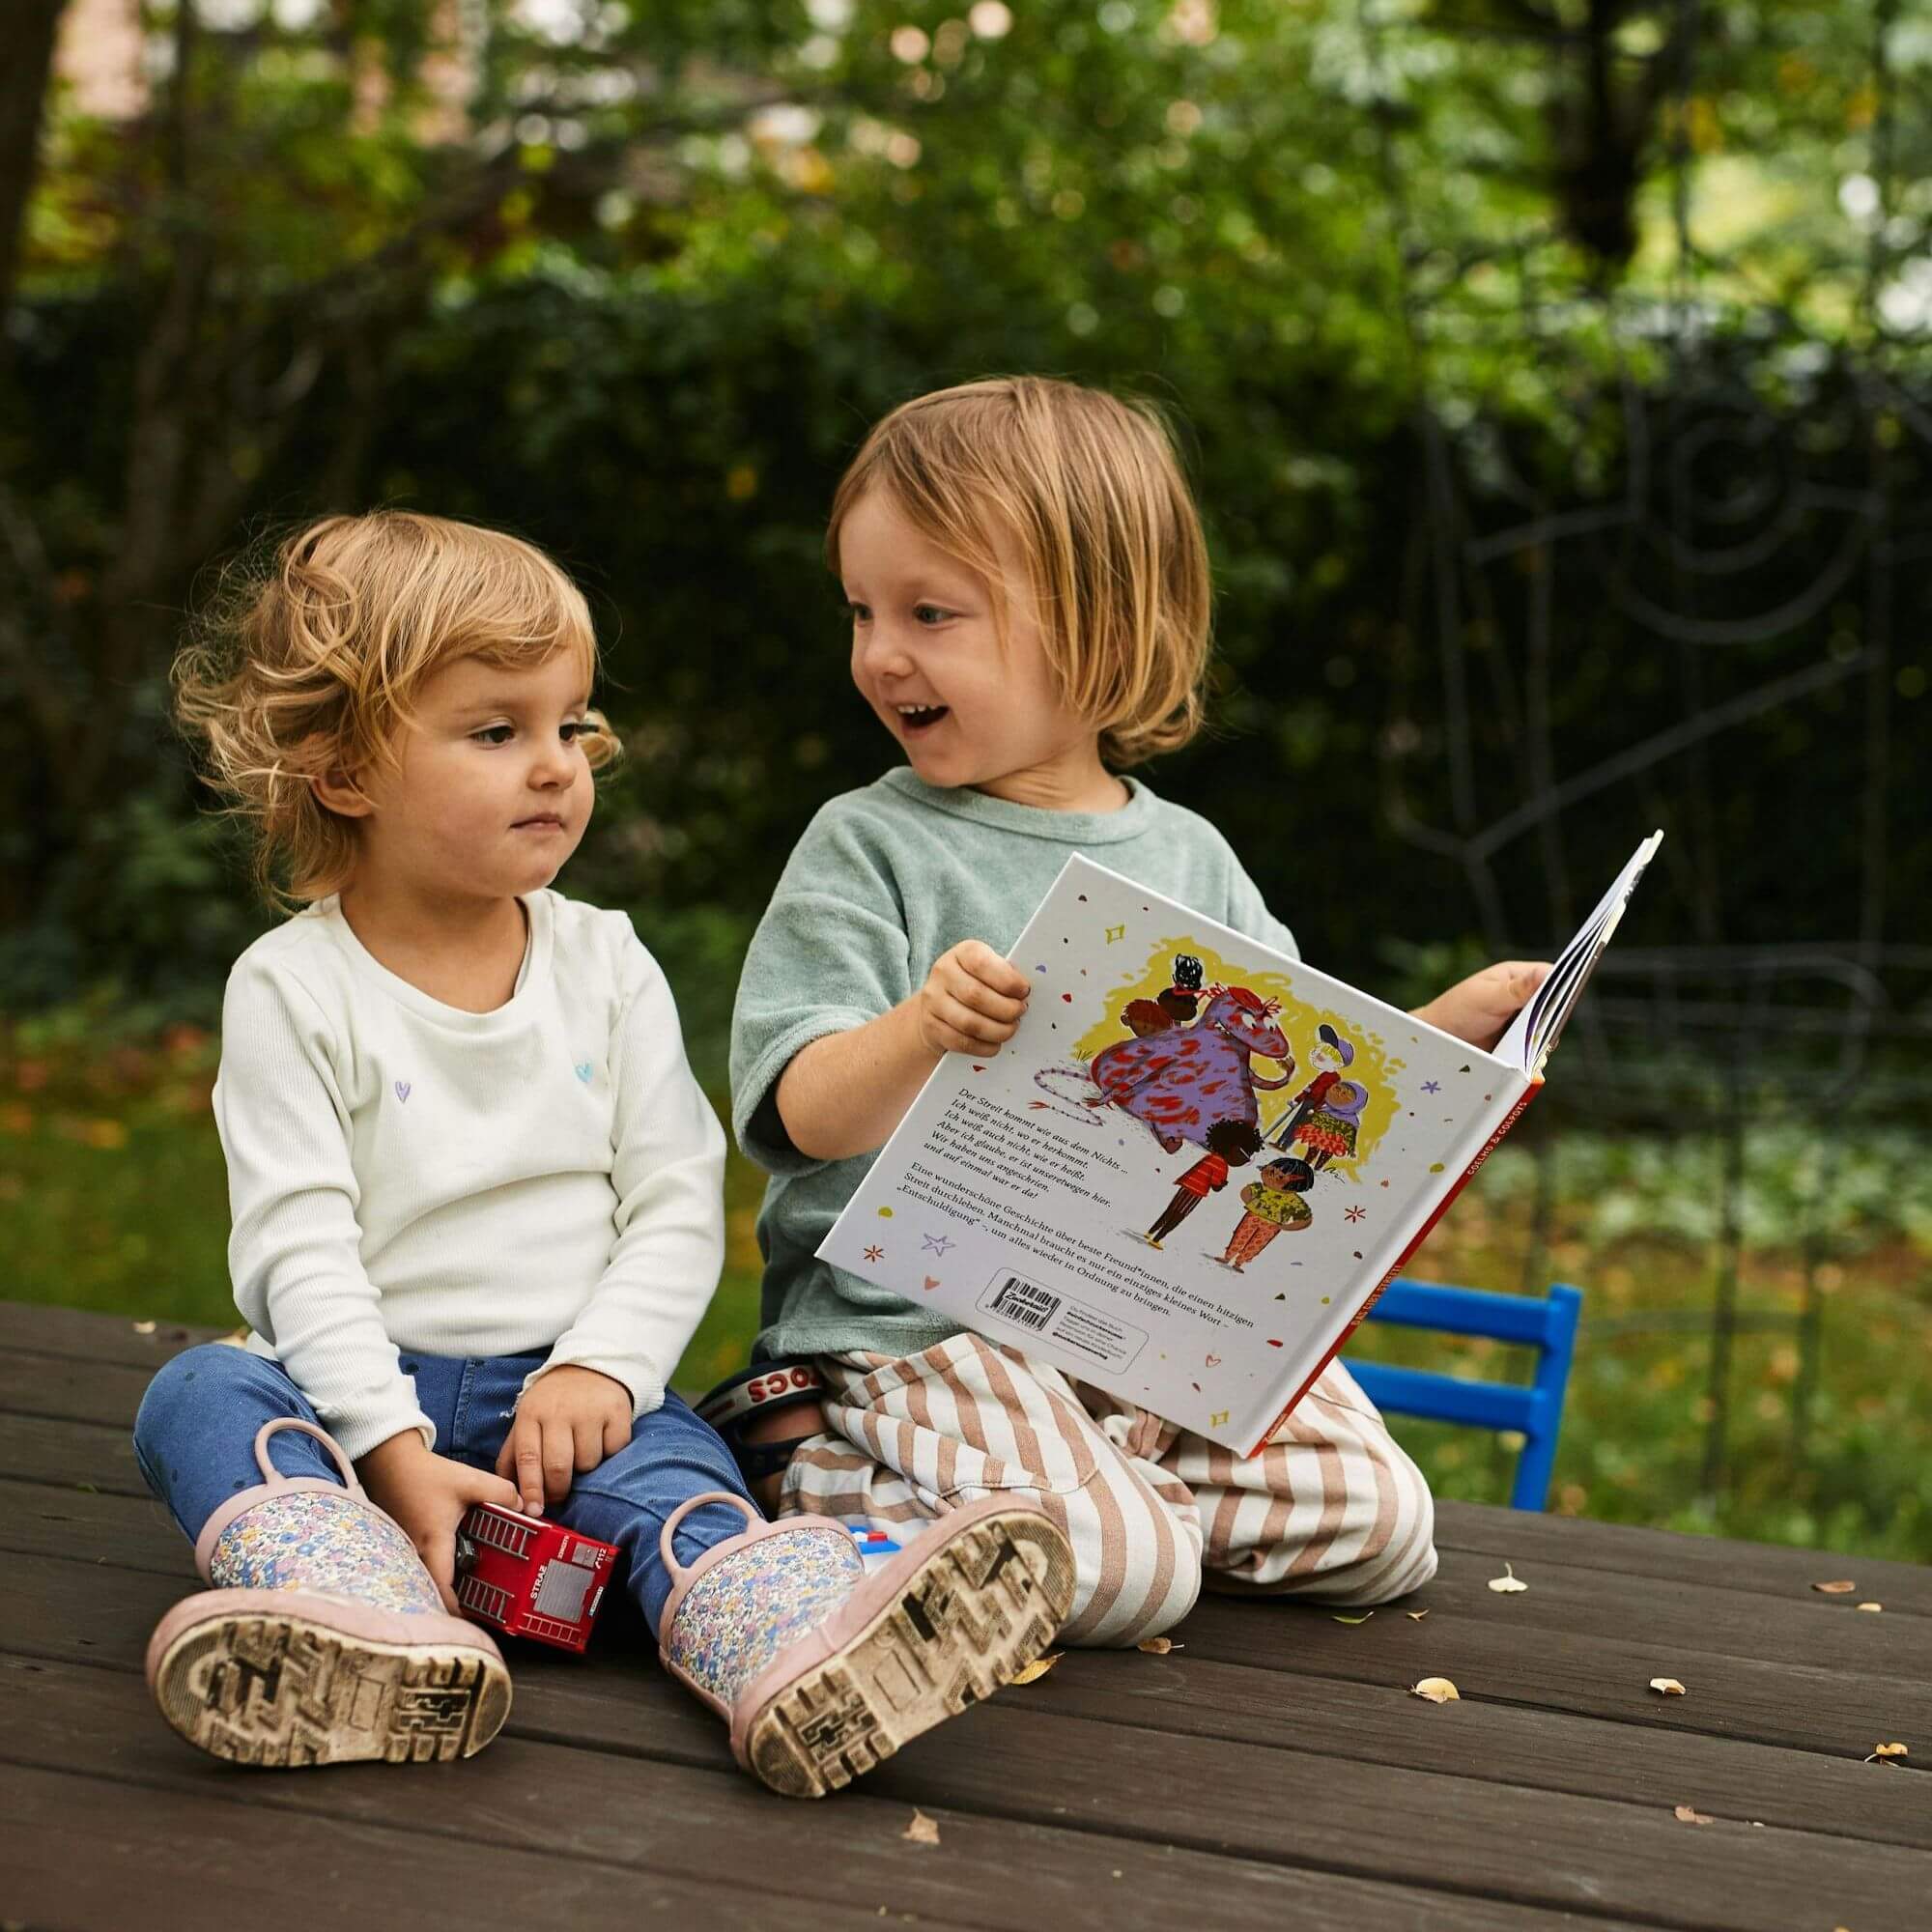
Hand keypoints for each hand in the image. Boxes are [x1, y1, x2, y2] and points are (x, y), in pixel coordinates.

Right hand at [355, 1432, 523, 1612]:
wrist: (391, 1462)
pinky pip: (425, 1566)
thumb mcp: (469, 1481)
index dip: (459, 1611)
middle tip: (487, 1607)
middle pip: (437, 1590)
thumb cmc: (427, 1474)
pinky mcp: (408, 1544)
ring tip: (478, 1590)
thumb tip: (527, 1507)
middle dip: (459, 1602)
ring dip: (451, 1586)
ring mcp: (409, 1551)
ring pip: (431, 1579)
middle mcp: (418, 1554)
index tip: (479, 1621)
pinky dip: (442, 1570)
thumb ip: (501, 1493)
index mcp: (434, 1544)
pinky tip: (461, 1564)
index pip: (444, 1589)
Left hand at [493, 1364, 632, 1514]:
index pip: (528, 1458)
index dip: (531, 1489)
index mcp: (531, 1414)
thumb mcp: (527, 1421)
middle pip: (558, 1467)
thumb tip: (509, 1495)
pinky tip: (602, 1441)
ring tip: (581, 1455)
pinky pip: (614, 1450)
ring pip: (588, 1463)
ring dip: (585, 1469)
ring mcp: (590, 1410)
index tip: (533, 1511)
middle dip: (558, 1490)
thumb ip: (513, 1456)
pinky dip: (609, 1454)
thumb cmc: (553, 1404)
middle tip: (559, 1495)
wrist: (589, 1366)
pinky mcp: (617, 1410)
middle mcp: (560, 1411)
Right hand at [914, 940, 1031, 1056]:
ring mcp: (933, 1000)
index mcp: (962, 953)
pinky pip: (960, 1042)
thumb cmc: (976, 984)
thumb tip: (1025, 994)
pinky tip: (995, 1044)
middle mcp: (942, 973)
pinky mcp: (931, 1026)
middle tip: (1020, 1013)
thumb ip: (1005, 976)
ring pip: (969, 1022)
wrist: (939, 1004)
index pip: (981, 963)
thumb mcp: (989, 970)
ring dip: (997, 1030)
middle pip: (975, 995)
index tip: (1024, 991)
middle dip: (1005, 1008)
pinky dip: (983, 1047)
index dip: (1007, 980)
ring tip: (1010, 1029)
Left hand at [1410, 960, 1551, 1051]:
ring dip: (1544, 1040)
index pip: (1551, 976)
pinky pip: (1534, 1048)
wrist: (1437, 1041)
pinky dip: (1534, 1056)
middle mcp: (1522, 997)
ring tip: (1536, 1049)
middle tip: (1547, 1030)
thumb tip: (1549, 973)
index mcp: (1516, 977)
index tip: (1569, 998)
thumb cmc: (1456, 1010)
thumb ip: (1517, 988)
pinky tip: (1531, 1065)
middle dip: (1553, 1018)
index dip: (1563, 986)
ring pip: (1546, 1029)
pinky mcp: (1517, 1042)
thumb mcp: (1487, 998)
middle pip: (1553, 1006)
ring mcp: (1521, 1021)